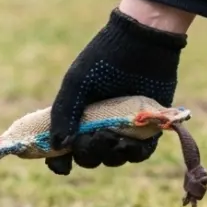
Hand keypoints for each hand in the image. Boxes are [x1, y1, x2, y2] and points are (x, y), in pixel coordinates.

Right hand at [46, 0, 189, 175]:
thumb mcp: (76, 83)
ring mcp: (122, 128)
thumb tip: (58, 146)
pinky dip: (134, 153)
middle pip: (88, 157)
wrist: (142, 41)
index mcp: (75, 117)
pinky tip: (129, 143)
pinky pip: (140, 153)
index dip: (59, 160)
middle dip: (88, 153)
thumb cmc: (104, 58)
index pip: (62, 149)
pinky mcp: (148, 128)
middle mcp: (97, 126)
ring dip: (110, 154)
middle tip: (94, 137)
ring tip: (112, 136)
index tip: (62, 164)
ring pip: (113, 158)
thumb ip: (63, 114)